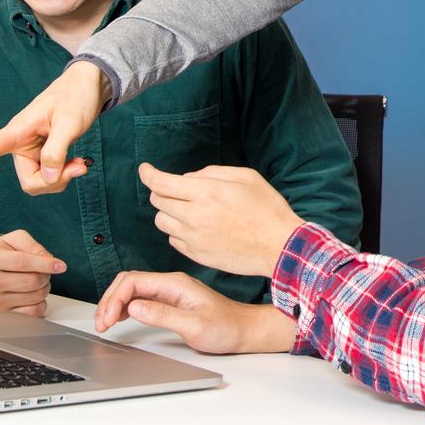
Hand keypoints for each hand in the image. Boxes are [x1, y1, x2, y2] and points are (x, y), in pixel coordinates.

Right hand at [0, 59, 107, 193]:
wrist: (87, 87)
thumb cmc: (75, 97)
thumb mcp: (69, 122)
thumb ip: (57, 150)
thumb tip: (46, 178)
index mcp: (18, 130)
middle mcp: (21, 144)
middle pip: (29, 182)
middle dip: (53, 181)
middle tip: (79, 168)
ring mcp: (32, 152)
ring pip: (40, 183)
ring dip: (62, 178)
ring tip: (80, 163)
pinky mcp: (43, 156)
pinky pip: (49, 178)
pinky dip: (65, 175)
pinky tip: (78, 164)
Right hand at [0, 229, 66, 315]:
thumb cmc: (1, 253)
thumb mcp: (14, 239)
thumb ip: (33, 245)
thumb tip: (49, 259)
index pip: (23, 263)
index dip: (45, 264)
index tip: (61, 266)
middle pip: (32, 281)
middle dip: (45, 274)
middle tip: (42, 270)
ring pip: (36, 297)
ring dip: (44, 287)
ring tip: (36, 280)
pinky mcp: (4, 312)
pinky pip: (33, 312)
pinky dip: (41, 303)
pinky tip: (35, 294)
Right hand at [94, 271, 294, 353]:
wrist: (244, 330)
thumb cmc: (225, 327)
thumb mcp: (194, 325)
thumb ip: (163, 315)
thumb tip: (134, 307)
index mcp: (175, 284)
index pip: (134, 281)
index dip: (114, 299)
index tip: (107, 320)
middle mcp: (170, 284)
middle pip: (128, 282)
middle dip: (109, 300)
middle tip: (101, 324)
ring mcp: (169, 292)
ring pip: (132, 290)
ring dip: (114, 304)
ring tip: (104, 323)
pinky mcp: (169, 302)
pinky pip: (140, 298)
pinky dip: (125, 307)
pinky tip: (119, 318)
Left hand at [140, 163, 303, 277]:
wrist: (279, 246)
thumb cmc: (267, 208)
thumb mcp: (246, 177)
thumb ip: (212, 173)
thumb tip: (187, 179)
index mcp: (206, 193)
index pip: (162, 184)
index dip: (148, 174)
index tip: (145, 169)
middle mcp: (194, 217)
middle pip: (158, 202)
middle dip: (162, 192)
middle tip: (178, 191)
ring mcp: (194, 239)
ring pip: (162, 222)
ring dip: (170, 213)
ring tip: (190, 211)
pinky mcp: (197, 255)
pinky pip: (173, 240)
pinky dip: (179, 231)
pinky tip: (198, 228)